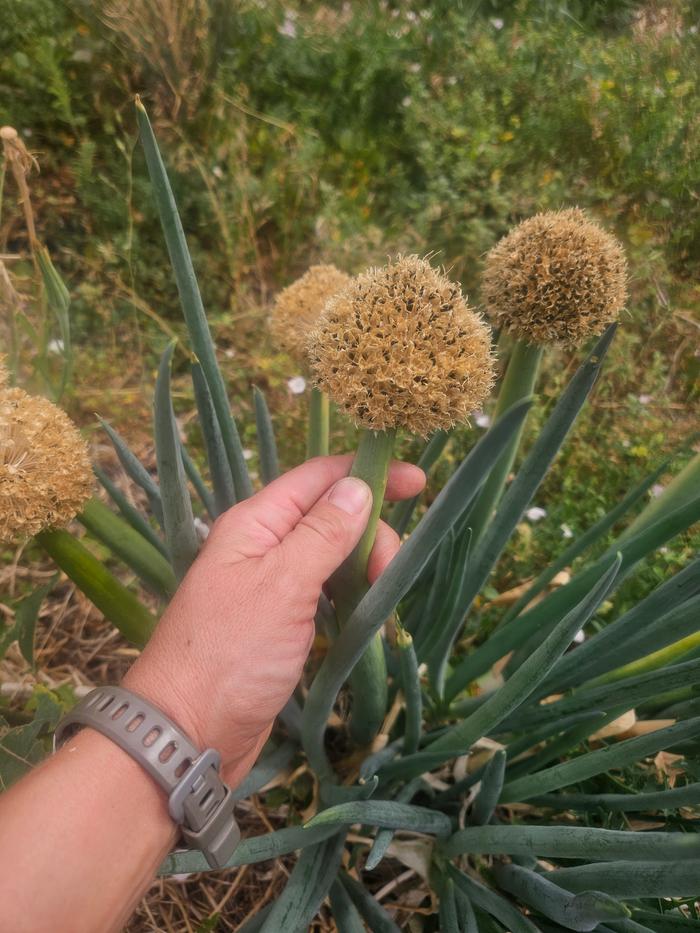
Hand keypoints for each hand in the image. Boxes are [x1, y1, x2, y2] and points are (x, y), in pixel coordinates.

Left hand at [124, 455, 424, 784]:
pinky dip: (351, 597)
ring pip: (332, 556)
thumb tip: (358, 486)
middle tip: (389, 572)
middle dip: (370, 533)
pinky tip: (366, 613)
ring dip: (364, 566)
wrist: (188, 732)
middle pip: (330, 516)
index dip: (368, 472)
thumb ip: (323, 533)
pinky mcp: (280, 623)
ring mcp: (271, 586)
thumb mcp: (283, 585)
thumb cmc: (231, 653)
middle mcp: (262, 546)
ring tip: (381, 597)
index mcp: (255, 523)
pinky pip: (325, 593)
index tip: (418, 481)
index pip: (318, 477)